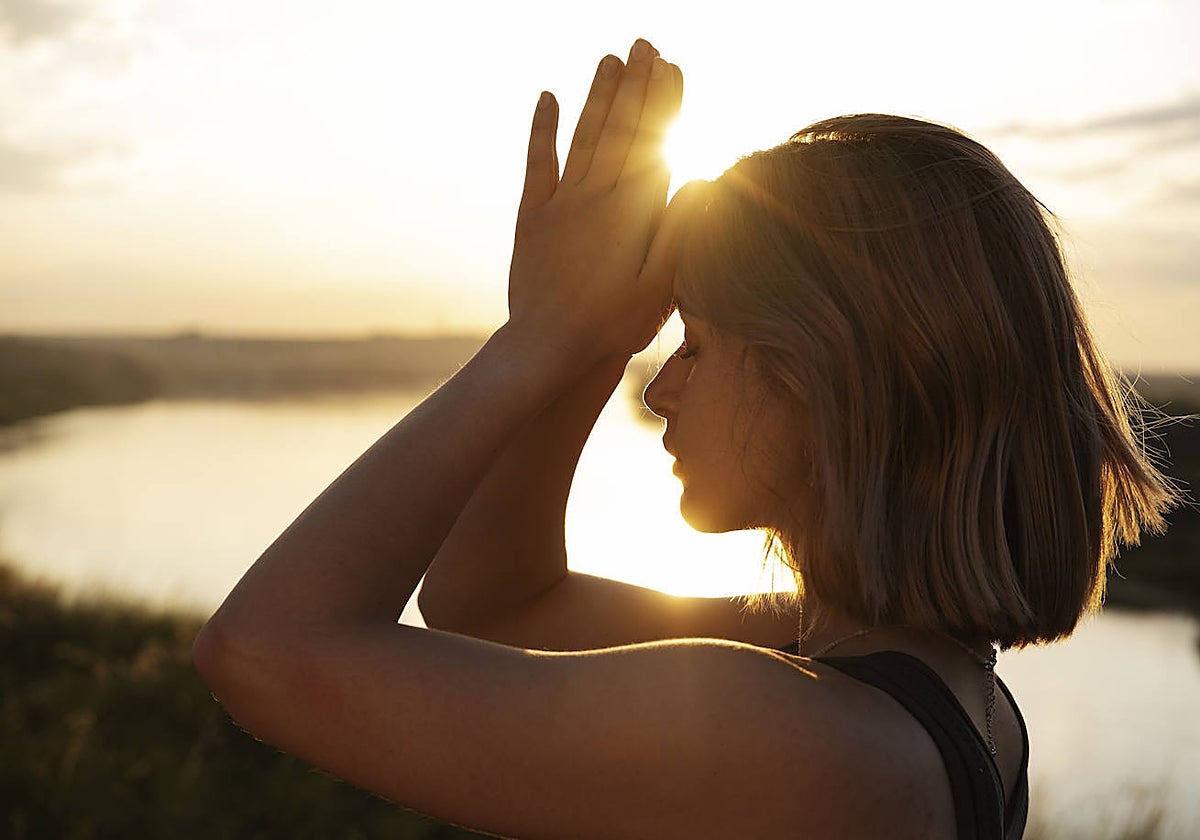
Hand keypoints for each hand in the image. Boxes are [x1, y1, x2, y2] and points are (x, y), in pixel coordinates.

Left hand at [507, 39, 684, 365]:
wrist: (547, 348)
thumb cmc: (611, 325)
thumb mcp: (659, 287)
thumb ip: (678, 232)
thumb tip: (699, 179)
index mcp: (630, 211)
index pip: (652, 142)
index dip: (663, 101)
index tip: (672, 65)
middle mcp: (594, 197)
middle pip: (619, 129)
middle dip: (635, 84)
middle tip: (645, 44)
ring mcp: (560, 204)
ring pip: (583, 137)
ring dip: (598, 96)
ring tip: (610, 59)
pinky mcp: (533, 218)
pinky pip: (539, 164)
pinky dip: (542, 129)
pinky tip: (547, 97)